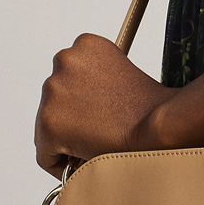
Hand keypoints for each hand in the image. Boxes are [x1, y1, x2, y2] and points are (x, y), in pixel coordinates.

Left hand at [34, 32, 174, 177]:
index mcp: (85, 43)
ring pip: (48, 125)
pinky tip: (86, 157)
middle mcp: (65, 59)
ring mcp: (53, 89)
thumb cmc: (149, 106)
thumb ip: (96, 78)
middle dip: (73, 115)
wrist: (157, 124)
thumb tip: (81, 103)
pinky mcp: (48, 122)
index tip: (97, 111)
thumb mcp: (121, 73)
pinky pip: (46, 153)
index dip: (83, 98)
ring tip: (97, 140)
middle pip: (55, 98)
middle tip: (99, 128)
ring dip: (67, 135)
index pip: (70, 75)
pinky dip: (61, 161)